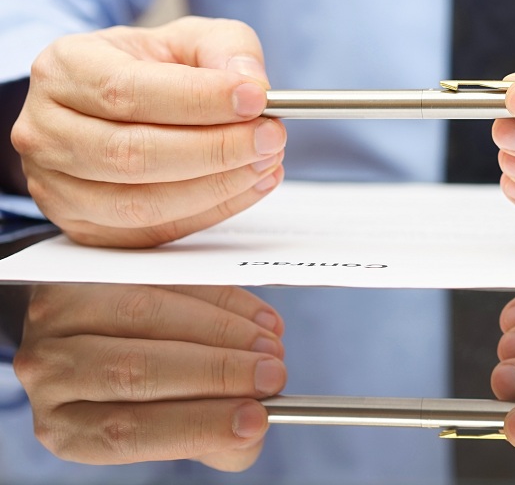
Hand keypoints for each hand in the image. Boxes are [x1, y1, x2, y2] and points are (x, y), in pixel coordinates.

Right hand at [12, 17, 286, 246]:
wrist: (112, 102)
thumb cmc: (149, 68)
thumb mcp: (188, 38)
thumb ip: (225, 48)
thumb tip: (252, 83)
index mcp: (65, 68)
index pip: (127, 91)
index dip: (198, 100)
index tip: (256, 99)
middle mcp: (48, 129)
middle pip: (132, 153)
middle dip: (215, 149)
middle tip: (270, 136)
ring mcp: (57, 185)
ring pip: (140, 202)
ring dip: (216, 186)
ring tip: (265, 161)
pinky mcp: (83, 227)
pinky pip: (152, 231)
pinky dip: (211, 211)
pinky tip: (249, 185)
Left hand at [13, 283, 287, 469]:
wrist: (97, 326)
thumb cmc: (139, 385)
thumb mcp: (166, 423)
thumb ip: (209, 438)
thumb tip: (253, 428)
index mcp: (66, 425)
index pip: (124, 432)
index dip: (196, 425)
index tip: (255, 420)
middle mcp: (49, 372)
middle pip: (134, 371)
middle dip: (217, 373)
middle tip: (273, 376)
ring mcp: (59, 313)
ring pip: (145, 315)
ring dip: (223, 331)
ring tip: (270, 347)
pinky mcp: (88, 268)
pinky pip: (162, 276)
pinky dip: (221, 296)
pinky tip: (257, 319)